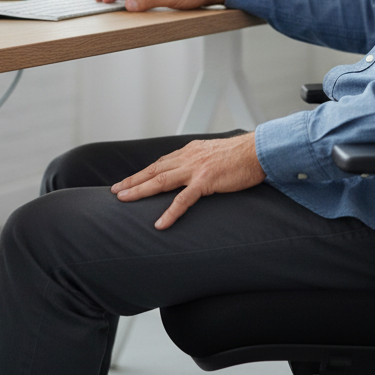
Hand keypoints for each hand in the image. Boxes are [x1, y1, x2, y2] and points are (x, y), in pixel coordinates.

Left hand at [110, 133, 265, 228]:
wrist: (259, 150)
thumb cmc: (243, 155)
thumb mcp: (216, 154)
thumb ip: (203, 161)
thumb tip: (197, 171)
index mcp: (191, 151)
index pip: (161, 162)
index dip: (143, 172)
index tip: (129, 180)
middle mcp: (189, 157)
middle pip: (154, 170)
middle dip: (133, 180)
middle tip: (115, 191)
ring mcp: (195, 169)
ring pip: (160, 181)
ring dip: (139, 190)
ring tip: (123, 200)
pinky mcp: (206, 181)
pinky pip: (183, 200)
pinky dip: (170, 212)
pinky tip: (160, 224)